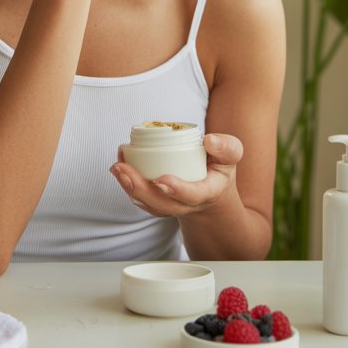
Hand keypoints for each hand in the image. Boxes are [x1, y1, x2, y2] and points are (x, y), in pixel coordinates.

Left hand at [110, 133, 243, 217]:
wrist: (212, 191)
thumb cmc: (219, 168)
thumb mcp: (231, 155)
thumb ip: (227, 147)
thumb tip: (209, 140)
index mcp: (208, 192)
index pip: (193, 195)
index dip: (177, 189)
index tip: (161, 179)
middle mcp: (188, 205)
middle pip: (163, 205)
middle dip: (142, 189)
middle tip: (124, 169)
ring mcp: (172, 207)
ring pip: (149, 205)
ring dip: (130, 188)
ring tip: (117, 168)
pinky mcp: (159, 205)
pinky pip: (143, 201)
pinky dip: (128, 187)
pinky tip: (119, 170)